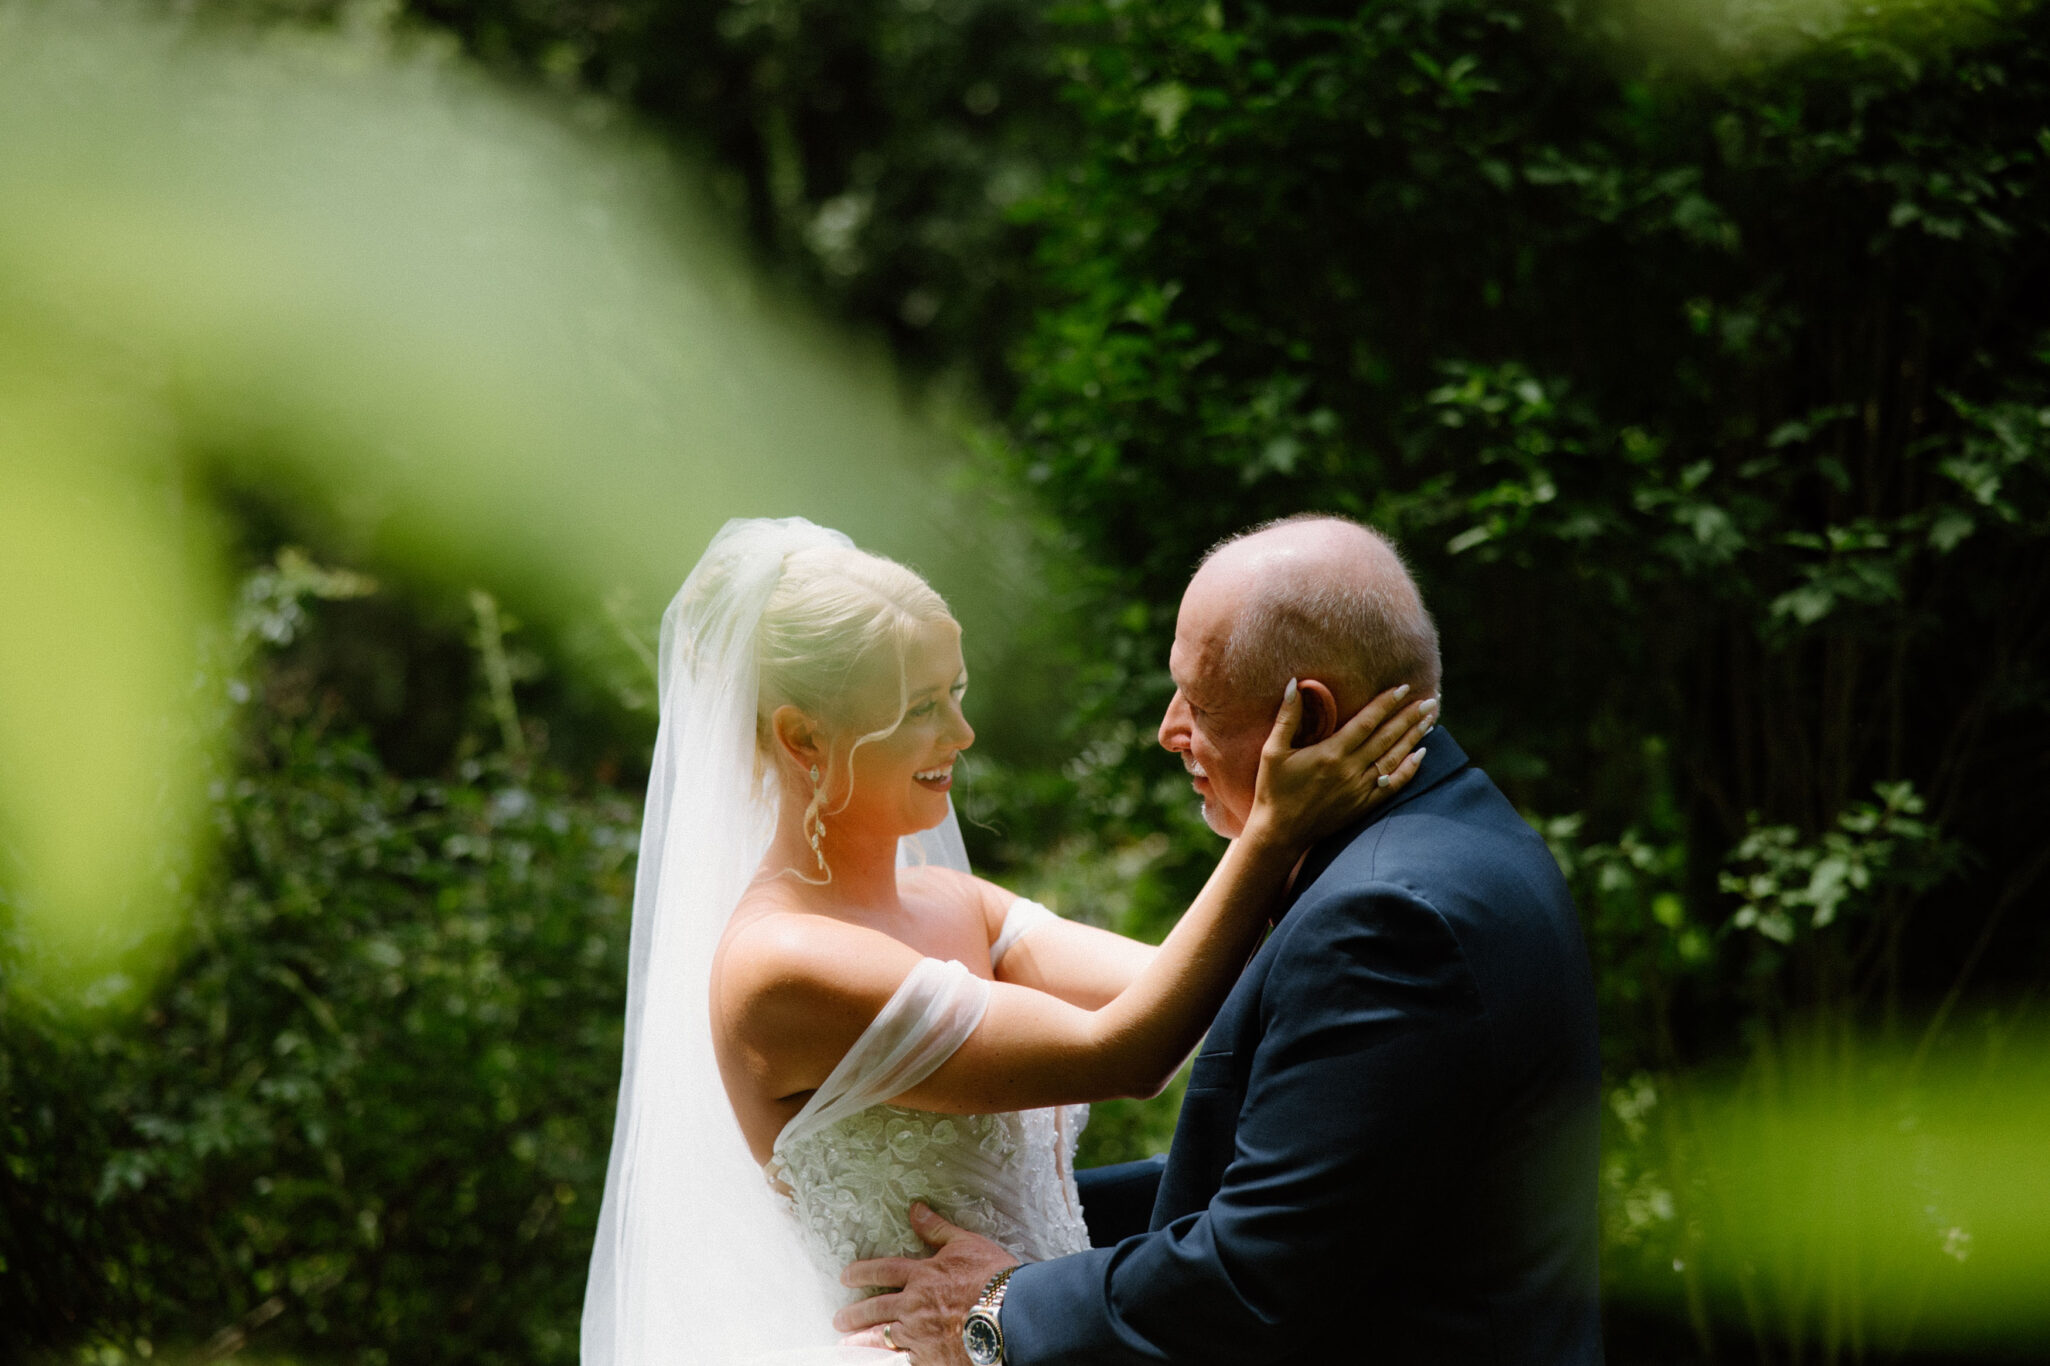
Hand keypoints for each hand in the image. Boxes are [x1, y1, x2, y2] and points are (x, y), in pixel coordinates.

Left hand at [835, 1202, 1018, 1362]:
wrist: (1009, 1315)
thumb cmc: (991, 1277)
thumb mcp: (966, 1243)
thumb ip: (937, 1228)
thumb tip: (916, 1209)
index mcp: (921, 1275)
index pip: (883, 1271)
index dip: (862, 1272)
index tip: (845, 1276)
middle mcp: (914, 1305)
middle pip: (876, 1308)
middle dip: (854, 1313)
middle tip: (839, 1318)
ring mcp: (920, 1333)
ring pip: (883, 1337)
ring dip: (862, 1340)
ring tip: (846, 1344)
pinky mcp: (930, 1356)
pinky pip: (902, 1358)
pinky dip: (888, 1358)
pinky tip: (879, 1360)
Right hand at [1244, 682, 1436, 850]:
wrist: (1280, 832)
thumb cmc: (1273, 789)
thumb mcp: (1273, 751)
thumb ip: (1287, 717)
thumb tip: (1293, 684)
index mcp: (1331, 753)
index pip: (1367, 722)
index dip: (1386, 703)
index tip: (1403, 688)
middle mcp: (1350, 770)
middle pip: (1387, 737)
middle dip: (1409, 717)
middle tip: (1429, 699)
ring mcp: (1360, 789)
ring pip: (1394, 758)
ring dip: (1414, 737)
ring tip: (1430, 719)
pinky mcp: (1363, 805)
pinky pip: (1393, 785)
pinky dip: (1409, 769)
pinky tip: (1421, 754)